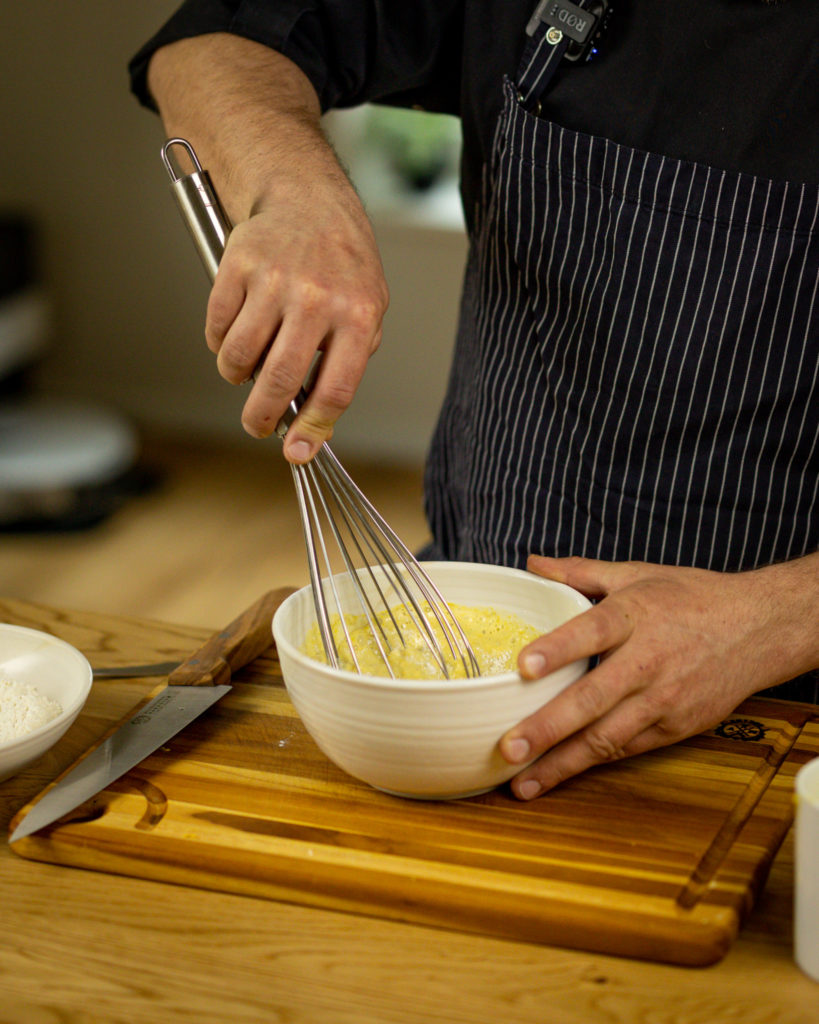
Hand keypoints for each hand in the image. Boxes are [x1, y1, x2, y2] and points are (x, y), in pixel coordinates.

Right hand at [207, 182, 388, 459]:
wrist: (309, 201)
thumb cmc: (342, 267)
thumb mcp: (365, 311)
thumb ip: (346, 363)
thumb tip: (313, 426)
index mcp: (358, 315)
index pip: (335, 390)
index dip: (313, 429)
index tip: (297, 451)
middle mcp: (318, 298)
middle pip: (280, 380)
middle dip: (262, 417)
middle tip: (256, 426)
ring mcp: (276, 279)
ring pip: (240, 356)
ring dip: (236, 377)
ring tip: (244, 372)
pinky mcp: (239, 264)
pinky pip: (217, 326)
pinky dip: (219, 344)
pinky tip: (232, 337)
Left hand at [499, 553, 818, 798]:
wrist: (761, 628)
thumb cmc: (693, 598)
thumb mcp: (637, 574)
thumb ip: (580, 572)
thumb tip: (532, 564)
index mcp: (635, 615)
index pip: (592, 631)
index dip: (557, 649)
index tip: (523, 667)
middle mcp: (648, 661)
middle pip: (594, 698)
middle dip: (548, 727)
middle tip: (508, 748)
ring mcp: (664, 700)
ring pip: (607, 737)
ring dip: (562, 763)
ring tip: (522, 783)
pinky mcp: (676, 728)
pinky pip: (627, 749)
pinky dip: (592, 764)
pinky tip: (558, 775)